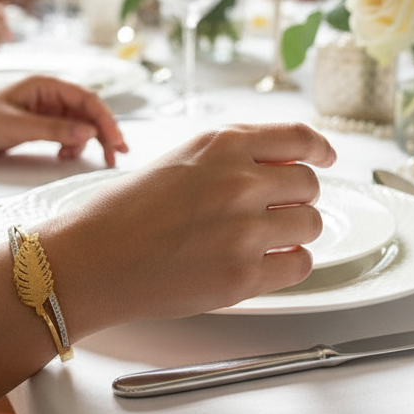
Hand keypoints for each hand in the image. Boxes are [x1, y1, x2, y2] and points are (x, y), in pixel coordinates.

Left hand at [0, 74, 127, 192]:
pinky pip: (65, 134)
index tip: (116, 141)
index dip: (105, 119)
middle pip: (87, 111)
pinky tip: (63, 156)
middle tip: (116, 155)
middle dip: (103, 132)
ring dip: (85, 141)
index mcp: (44, 85)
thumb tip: (88, 132)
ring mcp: (44, 111)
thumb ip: (53, 129)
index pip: (86, 99)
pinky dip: (70, 146)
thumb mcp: (16, 126)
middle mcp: (48, 95)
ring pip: (79, 125)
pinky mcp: (38, 126)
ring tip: (75, 157)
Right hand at [41, 123, 336, 332]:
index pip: (299, 138)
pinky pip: (300, 264)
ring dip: (294, 232)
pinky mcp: (243, 275)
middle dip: (295, 198)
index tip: (324, 158)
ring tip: (260, 239)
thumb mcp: (179, 160)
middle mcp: (239, 182)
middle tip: (272, 211)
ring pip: (310, 224)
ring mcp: (244, 230)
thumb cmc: (121, 213)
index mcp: (222, 145)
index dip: (319, 149)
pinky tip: (263, 263)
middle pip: (309, 184)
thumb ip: (231, 159)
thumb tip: (280, 169)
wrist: (89, 260)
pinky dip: (289, 264)